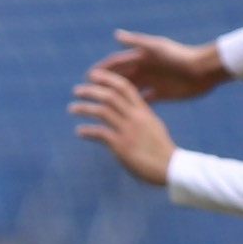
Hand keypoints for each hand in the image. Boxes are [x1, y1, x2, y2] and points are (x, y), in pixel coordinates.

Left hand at [71, 68, 177, 185]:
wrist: (171, 168)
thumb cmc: (161, 149)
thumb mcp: (153, 126)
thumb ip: (140, 116)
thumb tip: (127, 111)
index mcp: (144, 111)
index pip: (125, 87)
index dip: (107, 79)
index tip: (93, 75)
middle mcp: (136, 117)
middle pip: (110, 96)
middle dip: (91, 90)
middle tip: (76, 90)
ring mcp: (128, 131)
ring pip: (102, 111)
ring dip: (84, 108)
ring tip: (71, 108)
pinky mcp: (121, 146)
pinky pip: (100, 133)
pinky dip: (87, 131)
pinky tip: (79, 131)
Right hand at [94, 31, 228, 102]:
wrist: (204, 71)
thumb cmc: (180, 57)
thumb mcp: (157, 48)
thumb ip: (137, 42)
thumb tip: (116, 35)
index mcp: (142, 57)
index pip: (117, 63)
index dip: (102, 69)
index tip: (88, 77)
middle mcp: (146, 69)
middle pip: (121, 78)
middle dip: (105, 84)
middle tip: (90, 94)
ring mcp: (153, 82)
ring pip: (130, 90)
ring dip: (117, 97)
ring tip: (102, 106)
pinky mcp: (162, 94)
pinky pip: (145, 101)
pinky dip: (135, 106)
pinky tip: (124, 115)